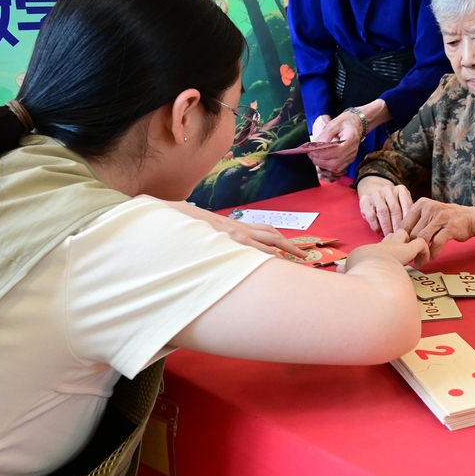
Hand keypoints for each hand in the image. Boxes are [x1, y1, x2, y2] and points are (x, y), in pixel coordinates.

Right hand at [165, 201, 304, 257]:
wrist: (169, 213)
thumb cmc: (184, 223)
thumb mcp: (204, 230)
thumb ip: (215, 238)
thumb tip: (219, 246)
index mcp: (235, 226)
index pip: (264, 231)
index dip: (280, 240)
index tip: (292, 249)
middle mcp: (238, 229)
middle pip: (272, 235)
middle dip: (290, 246)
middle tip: (304, 256)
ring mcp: (234, 234)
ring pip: (267, 240)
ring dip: (284, 250)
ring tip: (298, 259)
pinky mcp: (227, 239)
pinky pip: (251, 248)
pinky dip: (265, 255)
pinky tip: (275, 262)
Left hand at [310, 111, 363, 180]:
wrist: (356, 124)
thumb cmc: (345, 122)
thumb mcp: (334, 124)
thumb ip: (325, 135)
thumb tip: (317, 145)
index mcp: (351, 139)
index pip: (336, 151)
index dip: (321, 152)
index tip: (311, 150)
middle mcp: (352, 150)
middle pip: (335, 162)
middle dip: (320, 160)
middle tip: (311, 154)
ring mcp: (351, 156)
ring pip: (335, 167)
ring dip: (322, 164)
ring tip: (315, 157)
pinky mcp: (349, 160)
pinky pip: (338, 168)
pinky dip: (328, 167)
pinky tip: (322, 160)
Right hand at [340, 228, 428, 272]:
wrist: (367, 265)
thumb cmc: (357, 269)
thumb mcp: (348, 269)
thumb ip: (345, 270)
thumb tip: (338, 271)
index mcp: (371, 250)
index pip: (381, 244)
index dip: (386, 247)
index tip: (387, 256)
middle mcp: (384, 245)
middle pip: (395, 234)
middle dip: (400, 240)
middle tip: (404, 253)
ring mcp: (397, 245)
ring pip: (409, 235)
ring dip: (413, 245)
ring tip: (417, 258)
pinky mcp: (408, 248)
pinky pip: (422, 243)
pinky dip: (425, 251)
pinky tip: (422, 263)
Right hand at [358, 179, 413, 235]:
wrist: (374, 196)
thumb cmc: (393, 204)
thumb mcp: (403, 204)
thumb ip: (408, 212)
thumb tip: (415, 228)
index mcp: (401, 189)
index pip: (407, 204)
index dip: (407, 219)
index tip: (409, 231)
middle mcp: (389, 189)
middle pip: (395, 208)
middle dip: (397, 224)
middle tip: (399, 235)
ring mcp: (376, 194)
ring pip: (383, 211)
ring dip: (387, 226)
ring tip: (390, 235)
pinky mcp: (365, 201)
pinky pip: (371, 215)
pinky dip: (376, 226)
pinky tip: (380, 232)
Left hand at [400, 199, 474, 259]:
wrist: (470, 218)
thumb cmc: (446, 219)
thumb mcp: (429, 214)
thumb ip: (415, 223)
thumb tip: (397, 239)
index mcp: (421, 204)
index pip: (404, 224)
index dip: (402, 240)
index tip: (402, 251)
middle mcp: (430, 208)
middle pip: (413, 233)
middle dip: (411, 249)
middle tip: (410, 259)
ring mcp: (440, 217)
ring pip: (423, 239)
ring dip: (421, 253)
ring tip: (420, 261)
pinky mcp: (450, 227)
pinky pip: (436, 243)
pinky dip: (433, 253)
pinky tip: (431, 258)